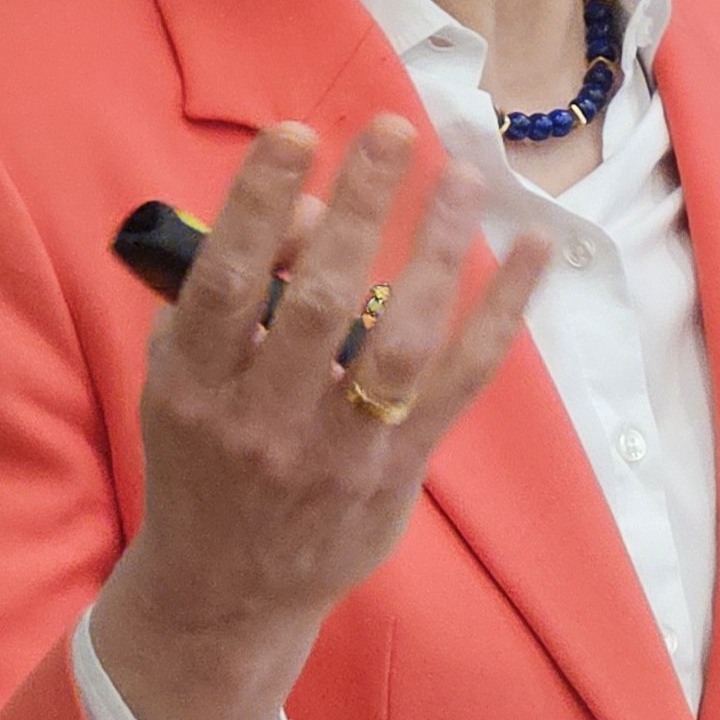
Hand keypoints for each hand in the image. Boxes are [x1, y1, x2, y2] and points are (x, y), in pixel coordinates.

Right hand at [90, 116, 549, 719]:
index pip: (229, 281)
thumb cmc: (205, 456)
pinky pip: (462, 382)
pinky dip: (504, 313)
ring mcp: (337, 450)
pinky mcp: (398, 471)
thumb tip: (309, 207)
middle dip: (359, 208)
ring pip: (400, 341)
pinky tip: (534, 248)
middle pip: (322, 302)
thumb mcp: (185, 375)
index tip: (296, 133)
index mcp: (197, 387)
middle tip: (391, 130)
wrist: (228, 590)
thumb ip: (233, 292)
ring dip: (437, 250)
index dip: (260, 203)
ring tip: (462, 176)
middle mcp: (265, 419)